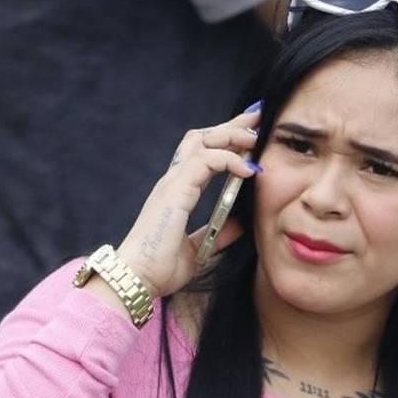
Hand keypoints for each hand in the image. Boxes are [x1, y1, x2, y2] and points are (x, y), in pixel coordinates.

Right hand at [116, 107, 261, 296]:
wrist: (138, 279)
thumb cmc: (160, 267)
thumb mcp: (199, 249)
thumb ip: (218, 233)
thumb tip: (240, 225)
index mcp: (177, 191)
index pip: (202, 152)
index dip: (226, 139)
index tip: (251, 133)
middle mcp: (173, 181)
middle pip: (202, 137)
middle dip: (232, 125)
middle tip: (258, 117)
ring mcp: (172, 183)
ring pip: (203, 141)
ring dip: (233, 136)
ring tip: (256, 140)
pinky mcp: (175, 190)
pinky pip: (206, 160)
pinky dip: (229, 159)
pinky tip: (247, 170)